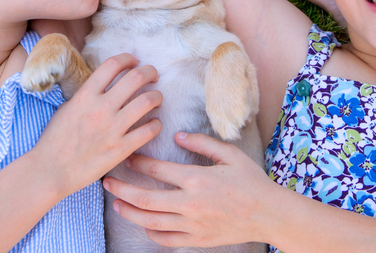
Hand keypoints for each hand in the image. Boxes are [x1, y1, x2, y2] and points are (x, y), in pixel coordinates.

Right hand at [35, 53, 162, 197]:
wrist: (50, 171)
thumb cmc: (55, 139)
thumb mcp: (67, 107)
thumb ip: (88, 94)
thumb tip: (105, 85)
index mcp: (86, 95)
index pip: (113, 64)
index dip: (128, 58)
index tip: (134, 61)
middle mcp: (101, 108)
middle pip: (136, 77)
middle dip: (150, 71)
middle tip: (153, 76)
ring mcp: (113, 128)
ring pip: (148, 101)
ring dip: (157, 96)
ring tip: (156, 99)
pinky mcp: (121, 149)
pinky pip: (149, 130)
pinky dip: (156, 124)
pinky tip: (153, 124)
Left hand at [103, 132, 275, 247]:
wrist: (269, 215)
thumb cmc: (251, 181)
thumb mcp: (230, 154)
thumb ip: (201, 142)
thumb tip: (177, 135)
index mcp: (197, 179)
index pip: (158, 170)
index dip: (138, 162)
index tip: (128, 157)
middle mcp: (190, 204)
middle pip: (145, 198)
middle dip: (122, 190)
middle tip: (106, 182)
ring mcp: (192, 225)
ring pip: (150, 222)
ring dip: (130, 212)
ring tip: (116, 203)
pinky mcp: (196, 240)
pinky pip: (165, 240)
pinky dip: (150, 232)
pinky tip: (143, 222)